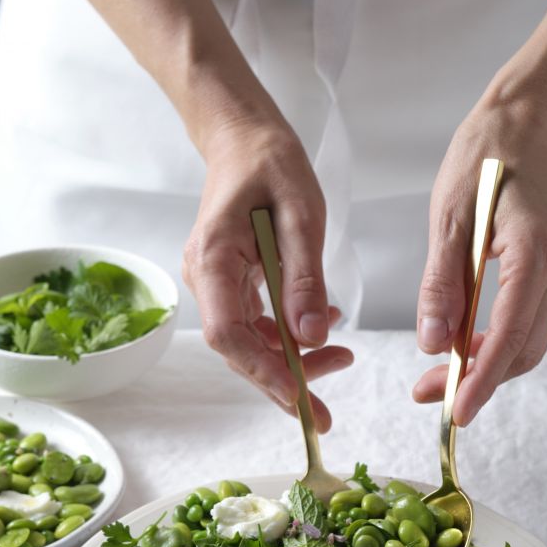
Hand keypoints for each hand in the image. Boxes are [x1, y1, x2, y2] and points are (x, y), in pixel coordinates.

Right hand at [183, 120, 353, 430]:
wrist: (245, 139)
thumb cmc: (271, 164)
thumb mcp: (301, 214)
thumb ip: (305, 276)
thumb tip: (312, 336)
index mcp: (213, 259)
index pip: (227, 333)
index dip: (261, 370)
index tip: (300, 395)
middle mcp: (205, 278)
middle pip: (238, 348)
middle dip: (282, 379)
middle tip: (326, 408)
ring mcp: (216, 284)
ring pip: (248, 342)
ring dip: (290, 361)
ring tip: (340, 358)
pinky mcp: (231, 284)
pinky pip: (256, 324)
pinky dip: (288, 336)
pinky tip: (322, 330)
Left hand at [413, 82, 546, 424]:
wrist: (525, 123)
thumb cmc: (485, 158)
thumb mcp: (449, 219)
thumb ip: (442, 284)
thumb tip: (431, 343)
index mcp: (536, 255)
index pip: (510, 336)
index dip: (482, 380)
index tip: (455, 412)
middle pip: (525, 349)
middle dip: (479, 380)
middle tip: (428, 393)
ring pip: (529, 340)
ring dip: (487, 364)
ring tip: (438, 375)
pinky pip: (528, 319)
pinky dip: (496, 340)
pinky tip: (462, 343)